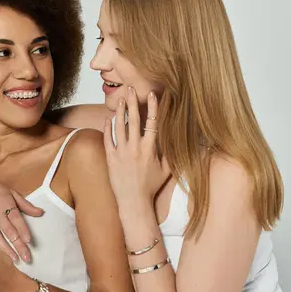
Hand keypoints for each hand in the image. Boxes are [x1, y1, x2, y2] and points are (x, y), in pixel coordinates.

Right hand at [0, 176, 43, 262]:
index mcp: (6, 204)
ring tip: (14, 260)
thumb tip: (41, 213)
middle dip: (18, 246)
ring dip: (5, 250)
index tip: (29, 241)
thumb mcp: (12, 193)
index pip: (16, 219)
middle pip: (8, 231)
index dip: (23, 230)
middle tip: (26, 258)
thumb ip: (26, 205)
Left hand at [103, 87, 170, 207]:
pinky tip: (108, 119)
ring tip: (120, 100)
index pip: (152, 123)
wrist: (133, 201)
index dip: (153, 107)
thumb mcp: (166, 171)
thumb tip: (182, 143)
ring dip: (119, 112)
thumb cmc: (151, 186)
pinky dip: (107, 128)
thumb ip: (172, 155)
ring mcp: (121, 152)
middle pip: (134, 120)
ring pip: (119, 127)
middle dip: (133, 103)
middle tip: (131, 89)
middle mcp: (135, 148)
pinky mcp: (111, 158)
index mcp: (150, 149)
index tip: (153, 95)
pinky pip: (108, 139)